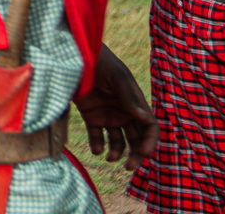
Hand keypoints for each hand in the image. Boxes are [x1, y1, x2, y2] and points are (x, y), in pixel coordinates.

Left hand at [72, 45, 157, 171]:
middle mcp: (124, 112)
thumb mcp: (117, 77)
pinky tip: (96, 149)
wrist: (75, 56)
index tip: (143, 152)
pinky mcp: (91, 116)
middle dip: (135, 154)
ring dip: (117, 153)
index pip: (149, 127)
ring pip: (118, 141)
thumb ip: (129, 97)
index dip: (149, 141)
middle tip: (129, 167)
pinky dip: (98, 145)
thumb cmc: (101, 62)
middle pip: (136, 139)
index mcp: (135, 103)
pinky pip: (97, 136)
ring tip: (109, 158)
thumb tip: (145, 118)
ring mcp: (107, 115)